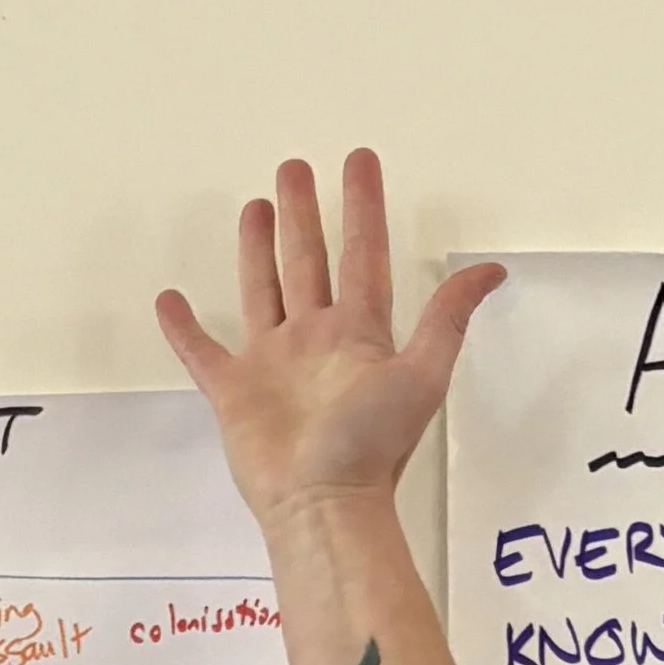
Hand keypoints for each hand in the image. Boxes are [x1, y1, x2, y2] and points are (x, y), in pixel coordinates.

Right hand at [156, 149, 503, 534]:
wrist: (322, 502)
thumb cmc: (371, 446)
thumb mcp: (423, 373)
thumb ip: (448, 318)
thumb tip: (492, 271)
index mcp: (359, 333)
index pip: (361, 253)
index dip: (363, 207)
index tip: (359, 162)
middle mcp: (315, 340)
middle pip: (307, 262)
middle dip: (302, 214)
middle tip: (293, 169)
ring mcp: (273, 365)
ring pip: (262, 291)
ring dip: (257, 250)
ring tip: (254, 207)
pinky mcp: (234, 392)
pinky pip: (202, 353)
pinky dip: (184, 329)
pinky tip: (171, 301)